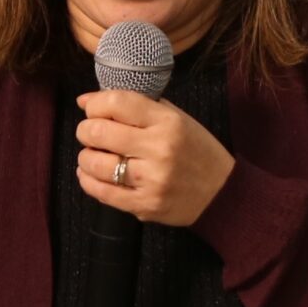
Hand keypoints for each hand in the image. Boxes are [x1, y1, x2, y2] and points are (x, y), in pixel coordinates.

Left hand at [75, 90, 234, 226]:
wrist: (222, 193)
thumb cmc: (196, 150)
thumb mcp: (177, 119)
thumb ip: (138, 107)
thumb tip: (86, 101)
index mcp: (167, 122)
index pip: (117, 103)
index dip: (95, 104)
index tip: (91, 108)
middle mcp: (159, 149)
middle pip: (99, 132)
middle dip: (85, 130)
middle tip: (89, 133)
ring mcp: (151, 180)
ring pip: (96, 164)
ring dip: (85, 157)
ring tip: (91, 155)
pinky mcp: (145, 205)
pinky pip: (102, 193)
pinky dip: (88, 181)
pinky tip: (90, 174)